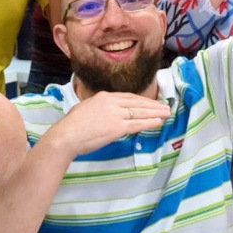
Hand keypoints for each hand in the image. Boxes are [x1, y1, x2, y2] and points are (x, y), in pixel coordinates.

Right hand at [54, 91, 170, 155]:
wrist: (66, 136)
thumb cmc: (71, 125)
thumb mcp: (84, 109)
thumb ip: (97, 108)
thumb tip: (103, 112)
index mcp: (103, 96)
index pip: (127, 97)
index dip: (141, 100)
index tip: (151, 103)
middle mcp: (111, 102)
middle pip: (137, 102)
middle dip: (153, 105)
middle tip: (165, 106)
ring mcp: (115, 114)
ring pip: (140, 112)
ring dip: (155, 113)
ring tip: (167, 113)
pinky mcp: (117, 127)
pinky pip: (137, 124)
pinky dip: (150, 122)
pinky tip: (158, 122)